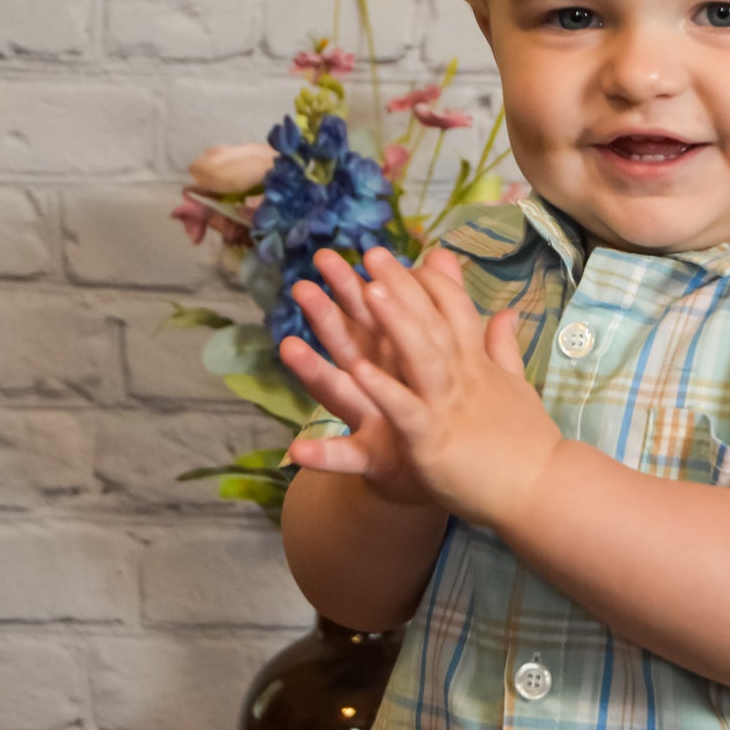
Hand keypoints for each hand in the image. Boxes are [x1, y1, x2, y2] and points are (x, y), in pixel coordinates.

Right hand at [278, 247, 437, 508]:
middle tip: (302, 285)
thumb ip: (436, 307)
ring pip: (338, 391)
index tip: (337, 255)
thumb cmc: (436, 411)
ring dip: (312, 372)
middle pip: (350, 344)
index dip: (357, 286)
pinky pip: (346, 457)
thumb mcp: (441, 354)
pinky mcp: (371, 460)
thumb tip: (441, 258)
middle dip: (327, 314)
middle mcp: (376, 386)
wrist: (439, 474)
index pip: (373, 316)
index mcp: (395, 360)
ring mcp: (370, 421)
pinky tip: (297, 450)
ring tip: (288, 347)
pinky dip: (322, 455)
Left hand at [280, 242, 562, 534]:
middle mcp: (465, 377)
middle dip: (403, 285)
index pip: (456, 311)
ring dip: (394, 321)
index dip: (432, 283)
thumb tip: (509, 312)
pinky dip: (384, 391)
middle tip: (373, 251)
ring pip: (420, 354)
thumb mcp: (517, 386)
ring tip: (366, 290)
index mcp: (479, 365)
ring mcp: (449, 406)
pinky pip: (406, 410)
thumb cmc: (529, 444)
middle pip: (432, 320)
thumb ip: (504, 348)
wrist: (545, 490)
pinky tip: (360, 371)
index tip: (410, 255)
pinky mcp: (434, 440)